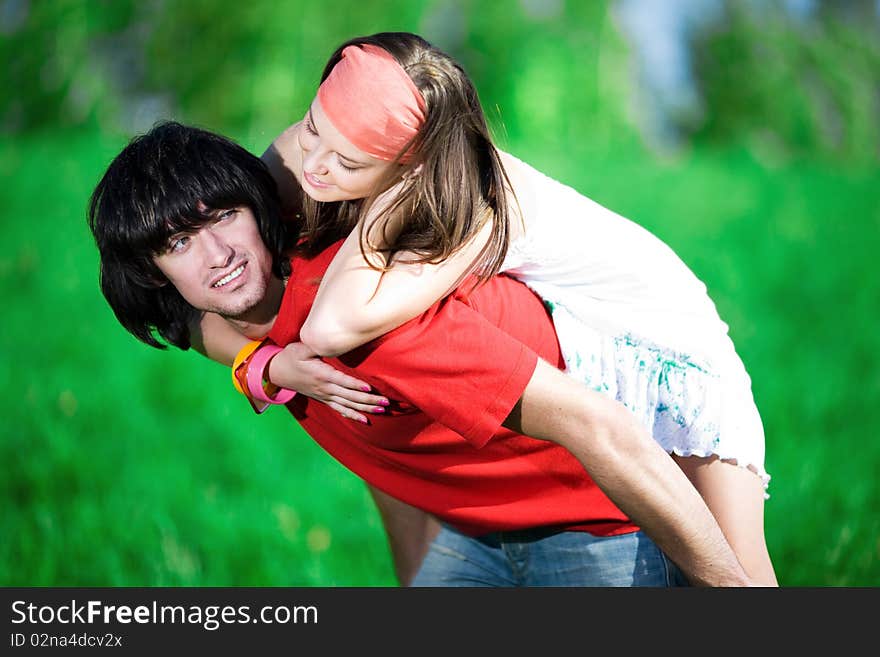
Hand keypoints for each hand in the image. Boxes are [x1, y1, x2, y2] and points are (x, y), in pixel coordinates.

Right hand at [267, 341, 388, 422]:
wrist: (278, 372)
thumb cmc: (291, 357)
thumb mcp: (301, 348)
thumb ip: (315, 345)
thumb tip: (328, 340)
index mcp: (320, 374)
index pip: (341, 381)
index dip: (355, 385)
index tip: (369, 388)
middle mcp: (324, 388)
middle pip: (349, 396)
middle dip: (368, 400)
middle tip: (385, 402)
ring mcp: (325, 396)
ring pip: (347, 404)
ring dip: (365, 408)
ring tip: (381, 410)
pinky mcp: (324, 399)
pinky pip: (340, 410)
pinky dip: (352, 415)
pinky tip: (365, 420)